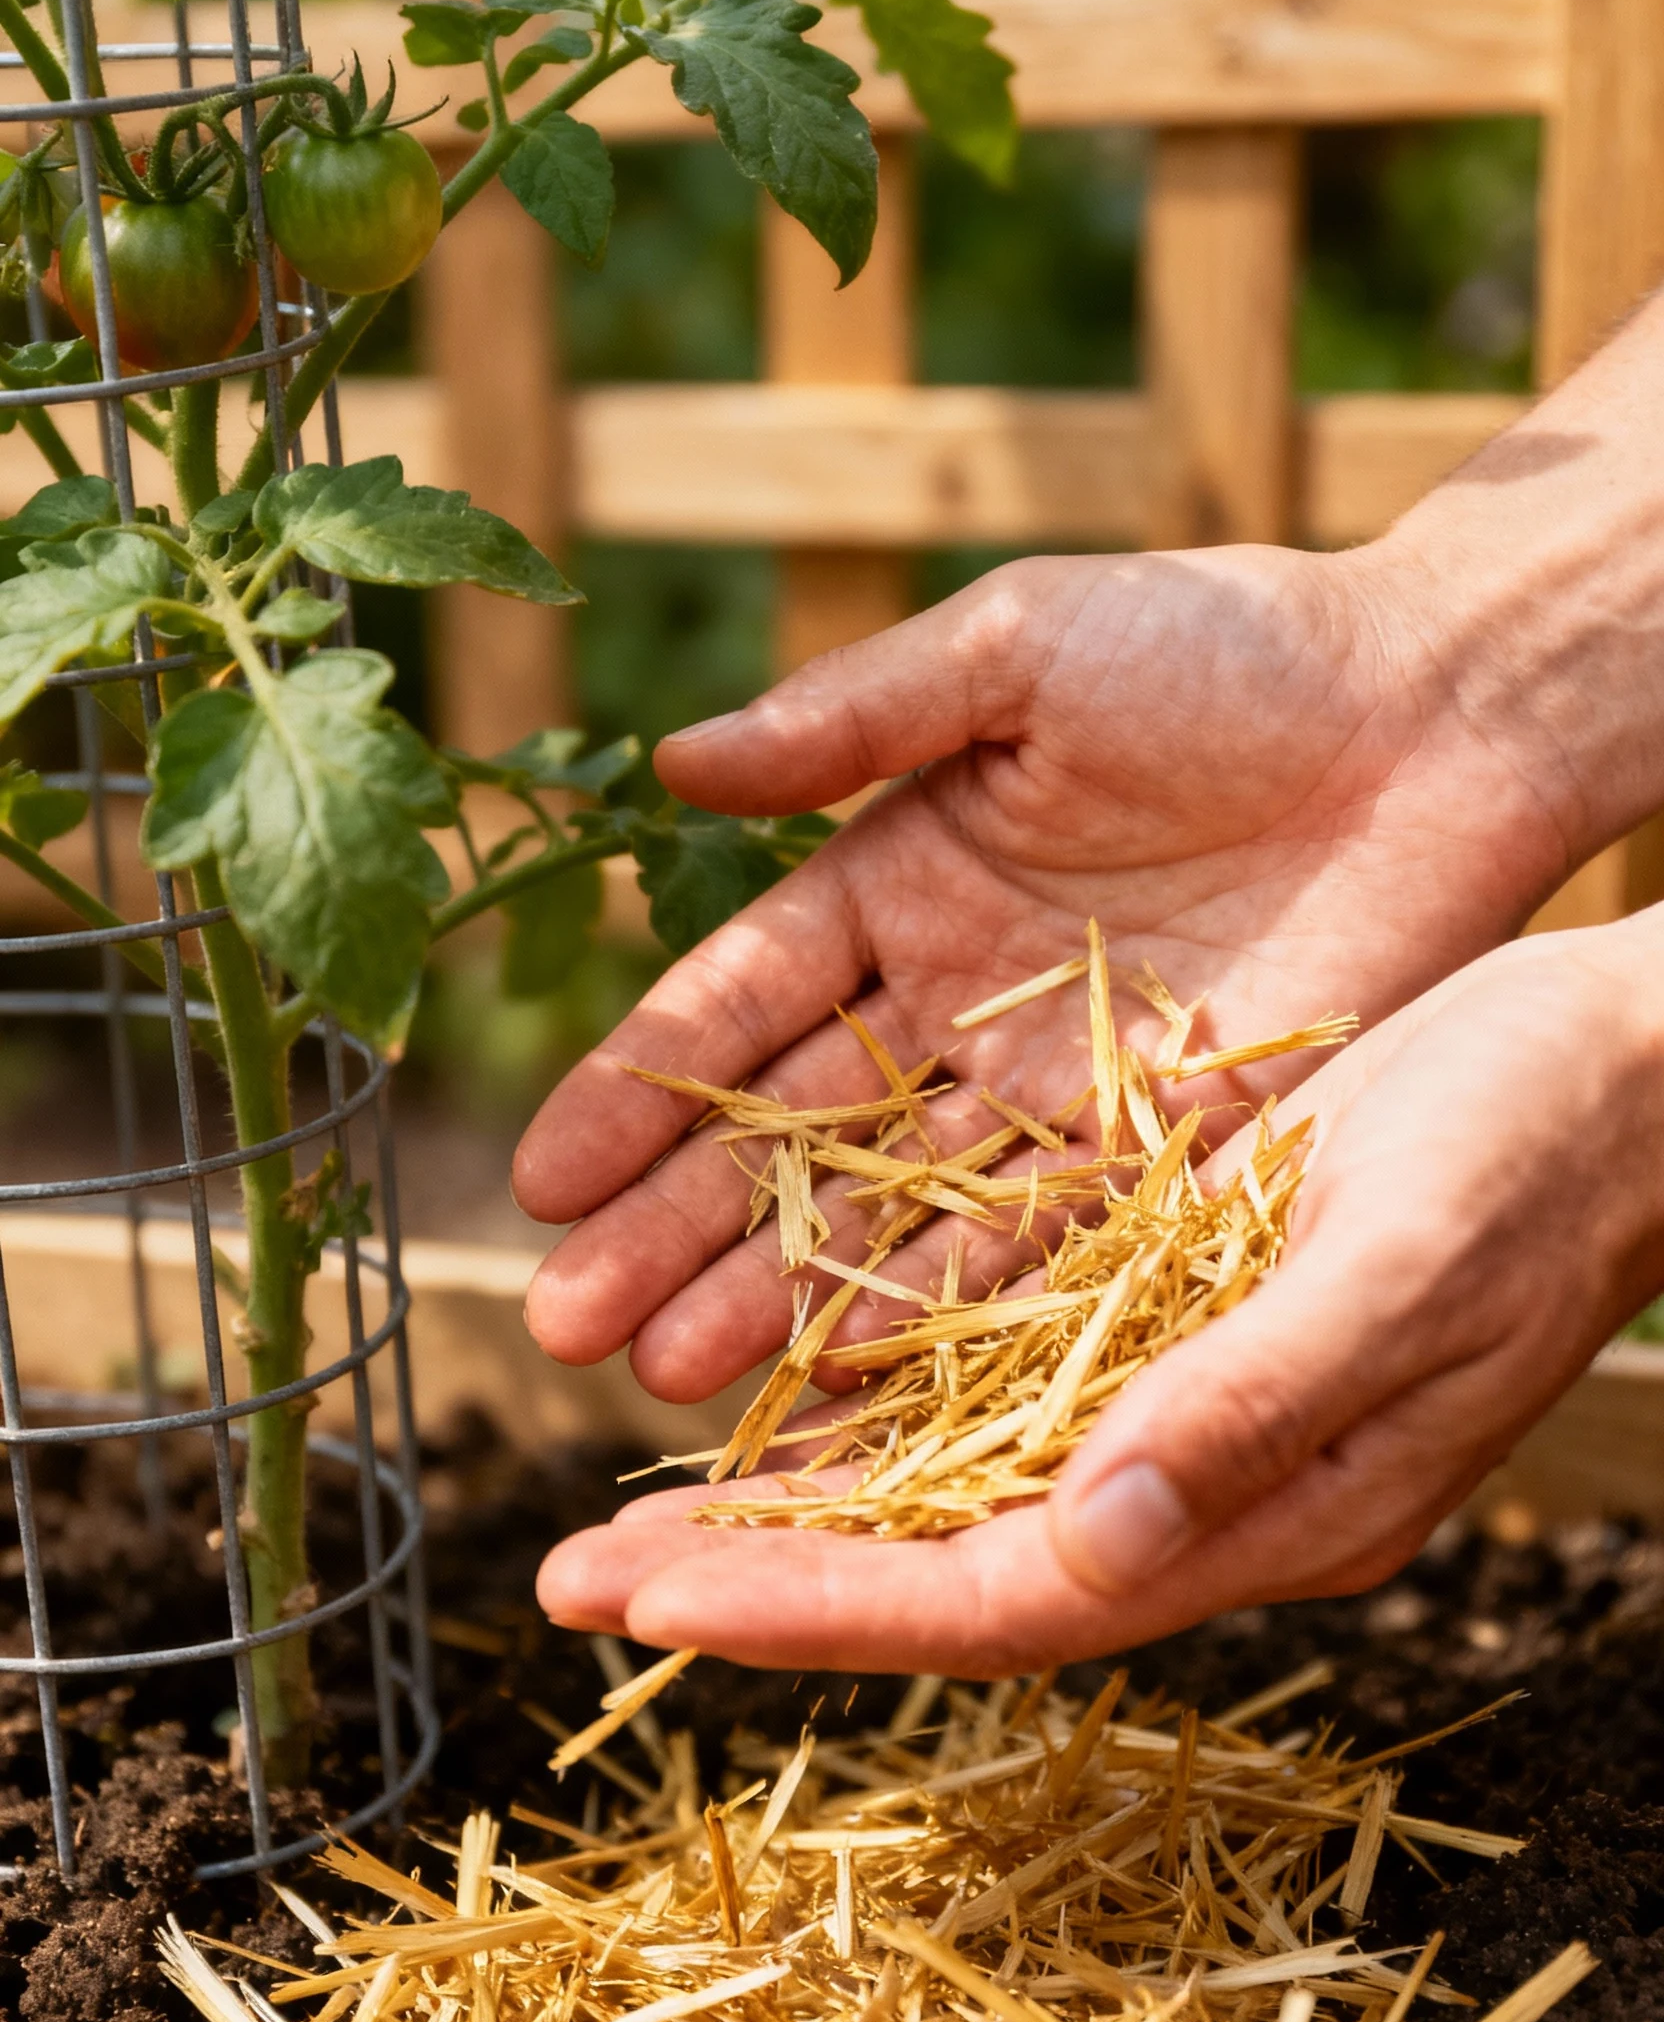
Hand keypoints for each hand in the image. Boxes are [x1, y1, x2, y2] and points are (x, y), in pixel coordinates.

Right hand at [514, 540, 1578, 1403]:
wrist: (1434, 718)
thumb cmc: (1225, 644)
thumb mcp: (1018, 649)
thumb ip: (850, 718)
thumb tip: (668, 766)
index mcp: (895, 880)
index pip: (738, 1005)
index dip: (639, 1091)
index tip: (544, 1179)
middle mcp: (950, 1003)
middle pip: (786, 1137)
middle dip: (676, 1230)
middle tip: (566, 1323)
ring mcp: (1045, 1091)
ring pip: (885, 1214)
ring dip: (777, 1297)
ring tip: (668, 1377)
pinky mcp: (1154, 1152)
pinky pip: (1026, 1247)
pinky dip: (933, 1311)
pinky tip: (836, 1376)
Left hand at [534, 918, 1663, 1672]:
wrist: (1625, 1073)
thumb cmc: (1544, 1150)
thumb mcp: (1407, 1260)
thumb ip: (1256, 1404)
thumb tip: (1096, 1536)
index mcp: (1267, 1509)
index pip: (1001, 1596)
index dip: (819, 1602)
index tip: (648, 1602)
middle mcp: (1203, 1487)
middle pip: (948, 1566)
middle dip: (761, 1580)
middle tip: (571, 1583)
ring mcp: (1184, 1413)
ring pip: (952, 1488)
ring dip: (798, 1502)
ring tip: (632, 1515)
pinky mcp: (1172, 1322)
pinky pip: (992, 1393)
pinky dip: (877, 1403)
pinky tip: (774, 1385)